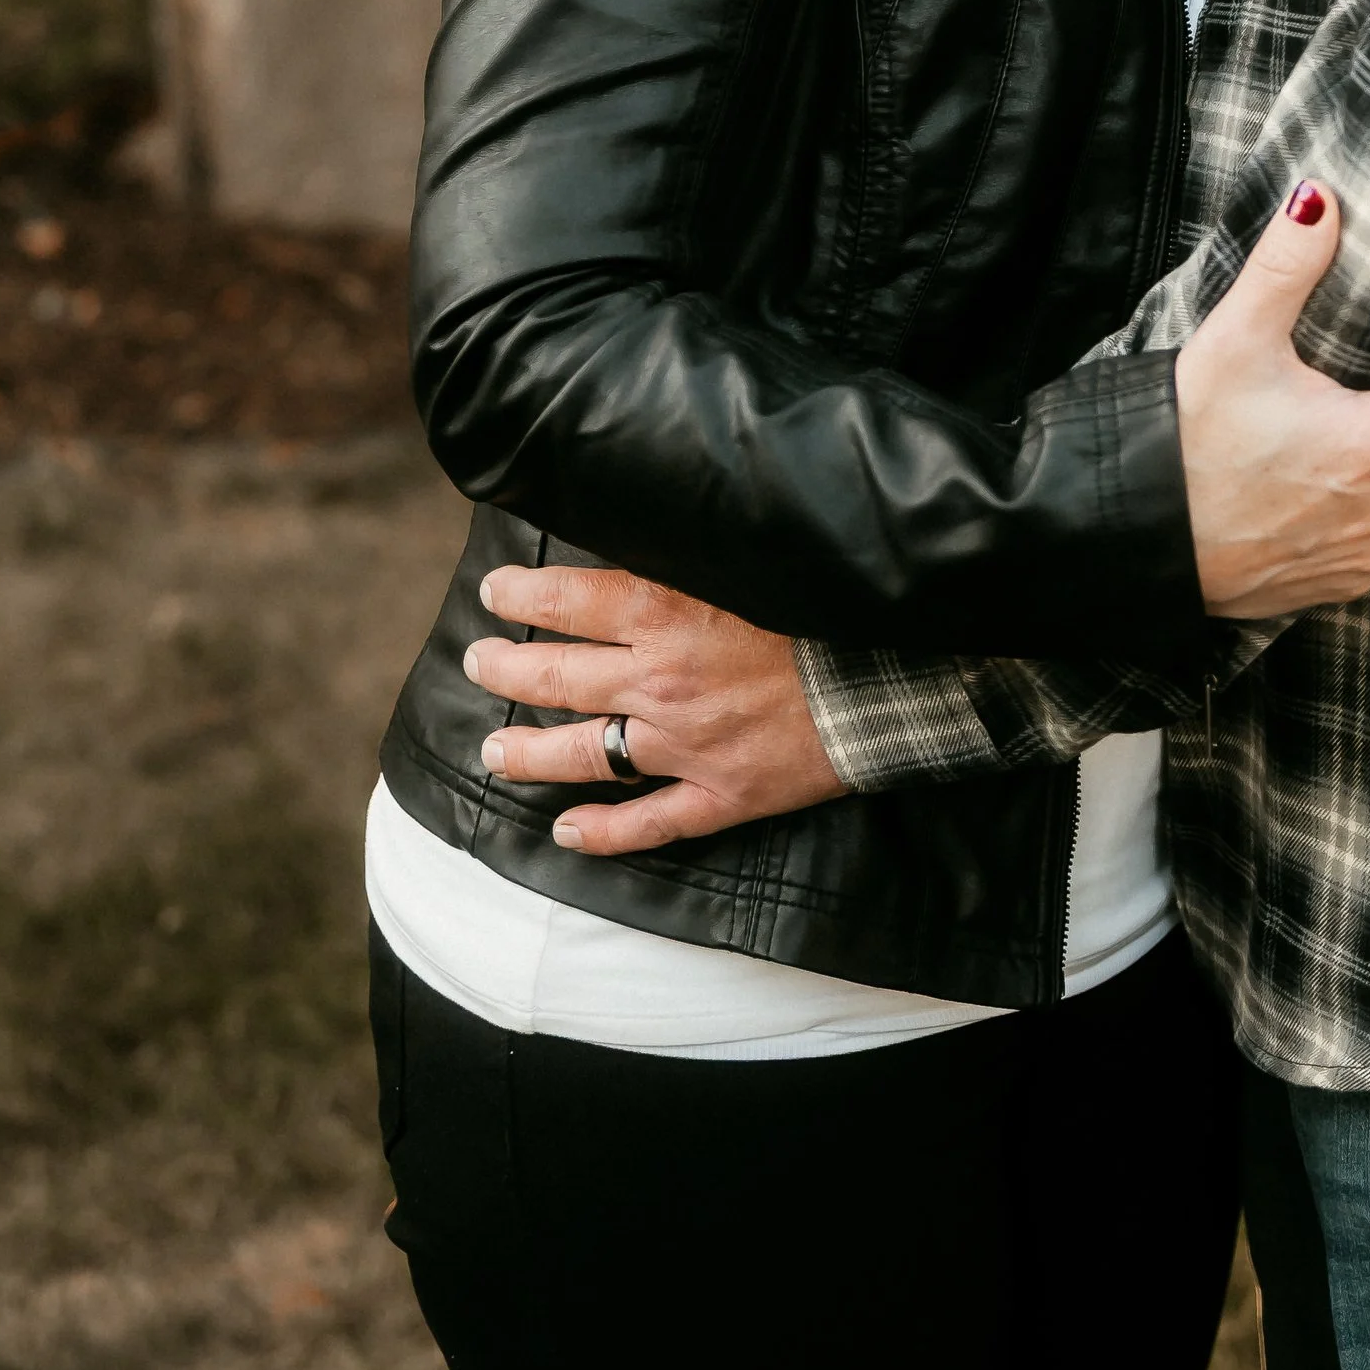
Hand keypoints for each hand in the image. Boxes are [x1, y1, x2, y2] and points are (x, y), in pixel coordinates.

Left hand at [462, 567, 849, 857]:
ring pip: (584, 754)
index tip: (496, 592)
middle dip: (507, 667)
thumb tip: (636, 535)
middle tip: (479, 661)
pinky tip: (566, 833)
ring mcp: (685, 746)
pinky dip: (601, 832)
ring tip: (494, 749)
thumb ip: (687, 555)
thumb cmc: (828, 607)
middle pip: (558, 676)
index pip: (569, 599)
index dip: (522, 595)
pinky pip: (647, 822)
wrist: (891, 680)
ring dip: (529, 753)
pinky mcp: (719, 795)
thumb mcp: (750, 558)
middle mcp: (661, 681)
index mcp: (668, 613)